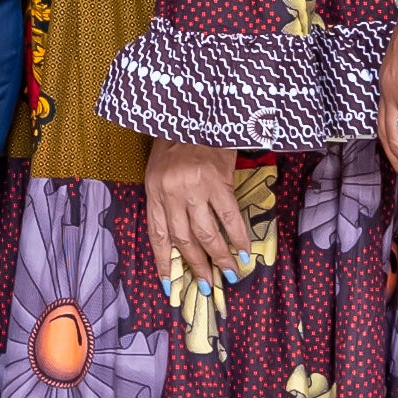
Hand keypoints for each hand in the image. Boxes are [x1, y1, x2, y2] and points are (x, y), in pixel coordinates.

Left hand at [142, 142, 261, 296]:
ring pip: (206, 233)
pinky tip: (243, 250)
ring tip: (229, 273)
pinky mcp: (217, 181)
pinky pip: (229, 216)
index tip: (168, 285)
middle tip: (207, 286)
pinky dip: (237, 236)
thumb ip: (168, 197)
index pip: (157, 234)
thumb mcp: (161, 168)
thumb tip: (184, 233)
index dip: (162, 262)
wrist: (195, 110)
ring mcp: (194, 188)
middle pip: (183, 239)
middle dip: (196, 266)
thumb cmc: (178, 138)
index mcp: (154, 191)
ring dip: (218, 257)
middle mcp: (171, 193)